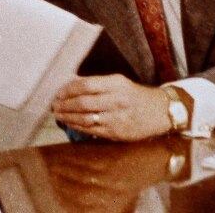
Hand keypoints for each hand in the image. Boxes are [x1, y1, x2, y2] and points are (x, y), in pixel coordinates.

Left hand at [52, 74, 171, 140]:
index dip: (68, 89)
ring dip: (67, 116)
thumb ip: (98, 84)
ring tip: (58, 114)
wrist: (159, 112)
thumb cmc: (136, 96)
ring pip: (84, 118)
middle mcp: (116, 100)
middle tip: (55, 105)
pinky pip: (90, 130)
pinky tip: (69, 123)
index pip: (86, 85)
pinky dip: (76, 126)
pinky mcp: (115, 132)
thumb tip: (72, 84)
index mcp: (116, 84)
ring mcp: (116, 117)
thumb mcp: (120, 83)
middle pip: (83, 102)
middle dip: (64, 104)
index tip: (58, 92)